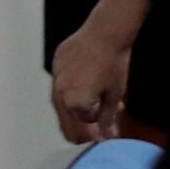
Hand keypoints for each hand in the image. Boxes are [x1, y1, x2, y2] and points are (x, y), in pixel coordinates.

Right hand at [51, 26, 129, 142]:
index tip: (107, 130)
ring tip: (97, 104)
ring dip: (78, 110)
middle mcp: (59, 96)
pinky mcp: (55, 67)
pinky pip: (61, 87)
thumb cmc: (113, 63)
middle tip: (99, 128)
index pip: (83, 129)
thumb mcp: (114, 94)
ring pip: (63, 106)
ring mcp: (55, 81)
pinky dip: (72, 91)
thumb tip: (107, 136)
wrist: (105, 32)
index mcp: (74, 105)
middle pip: (68, 123)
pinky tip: (88, 85)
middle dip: (84, 128)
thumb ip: (107, 118)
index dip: (97, 131)